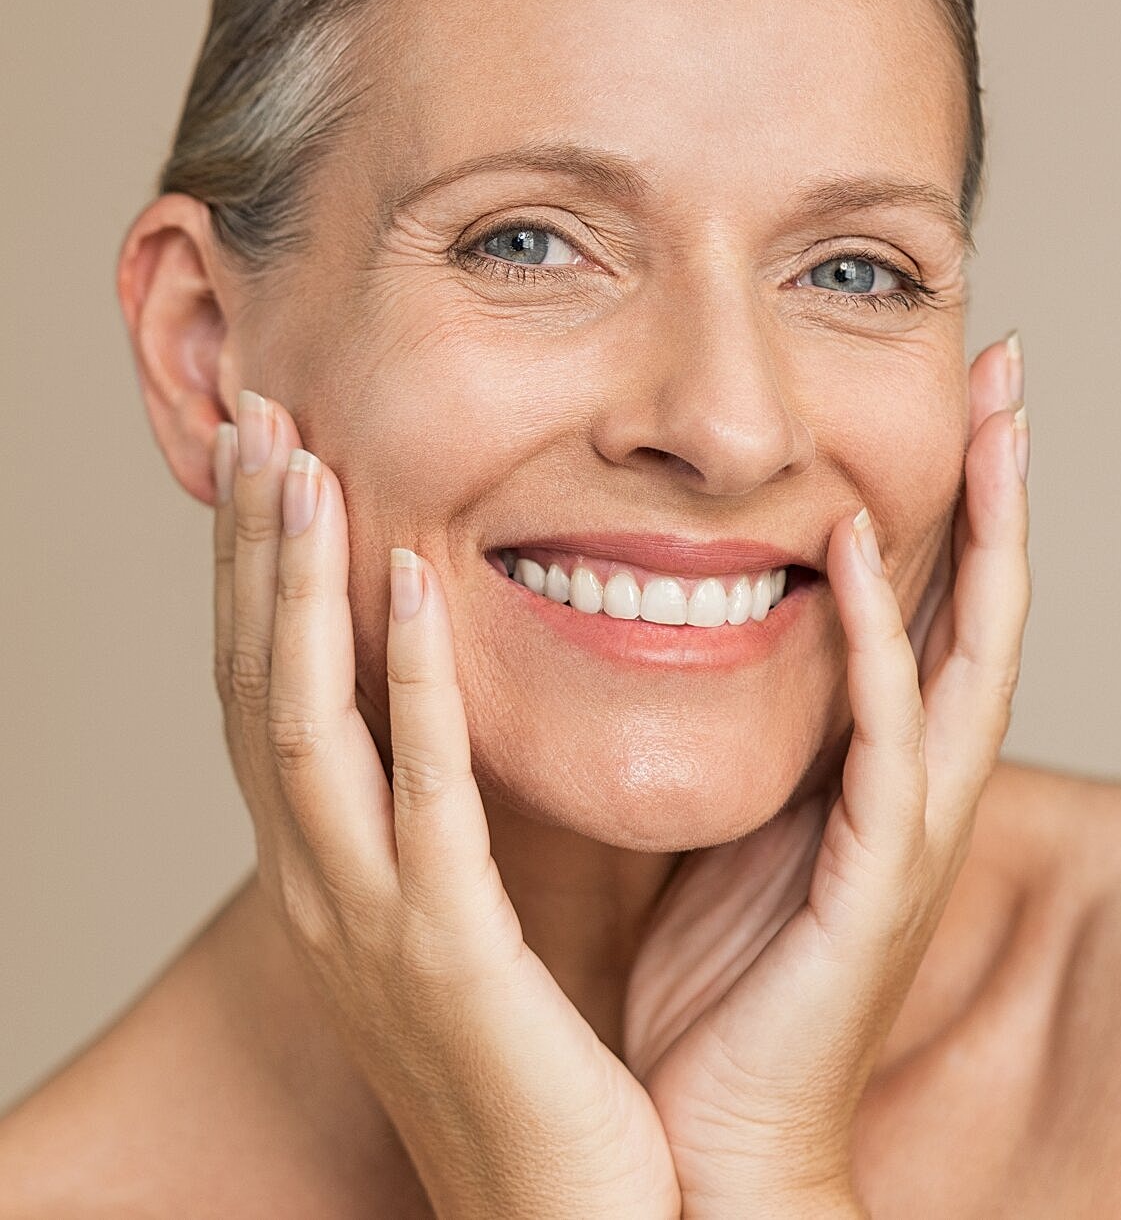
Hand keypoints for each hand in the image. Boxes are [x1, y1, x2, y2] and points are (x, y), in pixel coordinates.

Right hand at [211, 391, 679, 1219]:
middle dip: (245, 549)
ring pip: (301, 721)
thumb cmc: (517, 1058)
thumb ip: (429, 814)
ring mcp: (364, 919)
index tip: (264, 461)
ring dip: (294, 586)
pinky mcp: (445, 951)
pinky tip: (414, 583)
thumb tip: (434, 715)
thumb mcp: (447, 919)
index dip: (249, 574)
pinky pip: (420, 795)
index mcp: (321, 870)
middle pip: (252, 683)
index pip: (262, 690)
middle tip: (252, 420)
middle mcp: (313, 884)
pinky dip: (410, 683)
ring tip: (299, 464)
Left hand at [622, 335, 1030, 1218]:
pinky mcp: (878, 880)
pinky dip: (884, 643)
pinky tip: (861, 553)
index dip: (949, 504)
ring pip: (973, 654)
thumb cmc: (718, 990)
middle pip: (984, 607)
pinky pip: (887, 740)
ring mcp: (908, 832)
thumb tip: (678, 639)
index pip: (932, 610)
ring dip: (984, 533)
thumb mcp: (728, 826)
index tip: (946, 402)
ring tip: (991, 417)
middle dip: (1000, 486)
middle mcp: (914, 788)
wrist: (714, 1143)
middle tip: (1007, 367)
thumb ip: (739, 739)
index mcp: (874, 773)